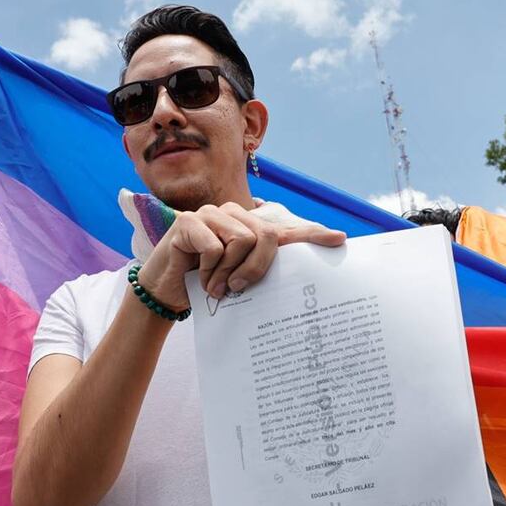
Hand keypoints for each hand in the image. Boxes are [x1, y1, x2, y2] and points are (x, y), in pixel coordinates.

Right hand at [137, 202, 344, 309]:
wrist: (165, 291)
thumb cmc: (205, 284)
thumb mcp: (239, 279)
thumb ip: (261, 273)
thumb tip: (299, 281)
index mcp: (250, 227)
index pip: (286, 230)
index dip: (312, 234)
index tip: (340, 240)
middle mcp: (233, 214)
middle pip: (267, 237)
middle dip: (257, 268)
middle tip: (239, 289)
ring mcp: (211, 214)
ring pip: (243, 241)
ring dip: (229, 272)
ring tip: (216, 286)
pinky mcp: (189, 222)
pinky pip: (214, 247)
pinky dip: (209, 269)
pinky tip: (200, 277)